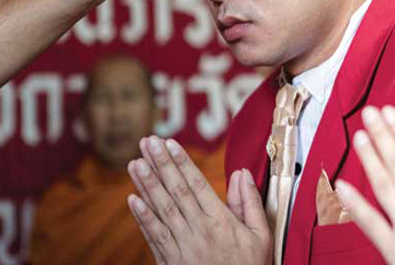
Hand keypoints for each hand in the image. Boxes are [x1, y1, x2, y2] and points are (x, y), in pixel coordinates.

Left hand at [127, 136, 271, 264]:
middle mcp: (198, 232)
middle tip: (148, 143)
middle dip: (160, 165)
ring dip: (146, 186)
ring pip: (161, 211)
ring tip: (135, 163)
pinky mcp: (170, 263)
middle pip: (176, 192)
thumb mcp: (261, 237)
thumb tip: (242, 173)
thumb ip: (250, 203)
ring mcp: (182, 248)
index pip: (197, 185)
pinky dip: (142, 218)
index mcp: (221, 223)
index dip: (182, 163)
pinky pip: (154, 236)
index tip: (170, 144)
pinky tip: (133, 200)